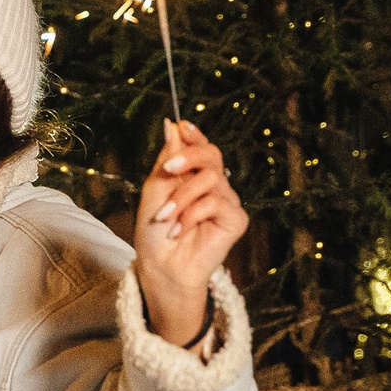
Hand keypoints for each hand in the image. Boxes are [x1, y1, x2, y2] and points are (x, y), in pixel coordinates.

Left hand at [133, 120, 247, 345]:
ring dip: (181, 199)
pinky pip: (216, 203)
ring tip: (164, 218)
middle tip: (168, 171)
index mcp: (194, 176)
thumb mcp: (156, 189)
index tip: (183, 126)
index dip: (195, 135)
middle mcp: (213, 186)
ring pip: (210, 180)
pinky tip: (178, 230)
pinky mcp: (235, 220)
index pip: (201, 147)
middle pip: (212, 155)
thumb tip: (172, 125)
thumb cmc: (155, 231)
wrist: (160, 266)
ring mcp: (226, 202)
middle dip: (188, 158)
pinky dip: (191, 215)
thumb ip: (168, 158)